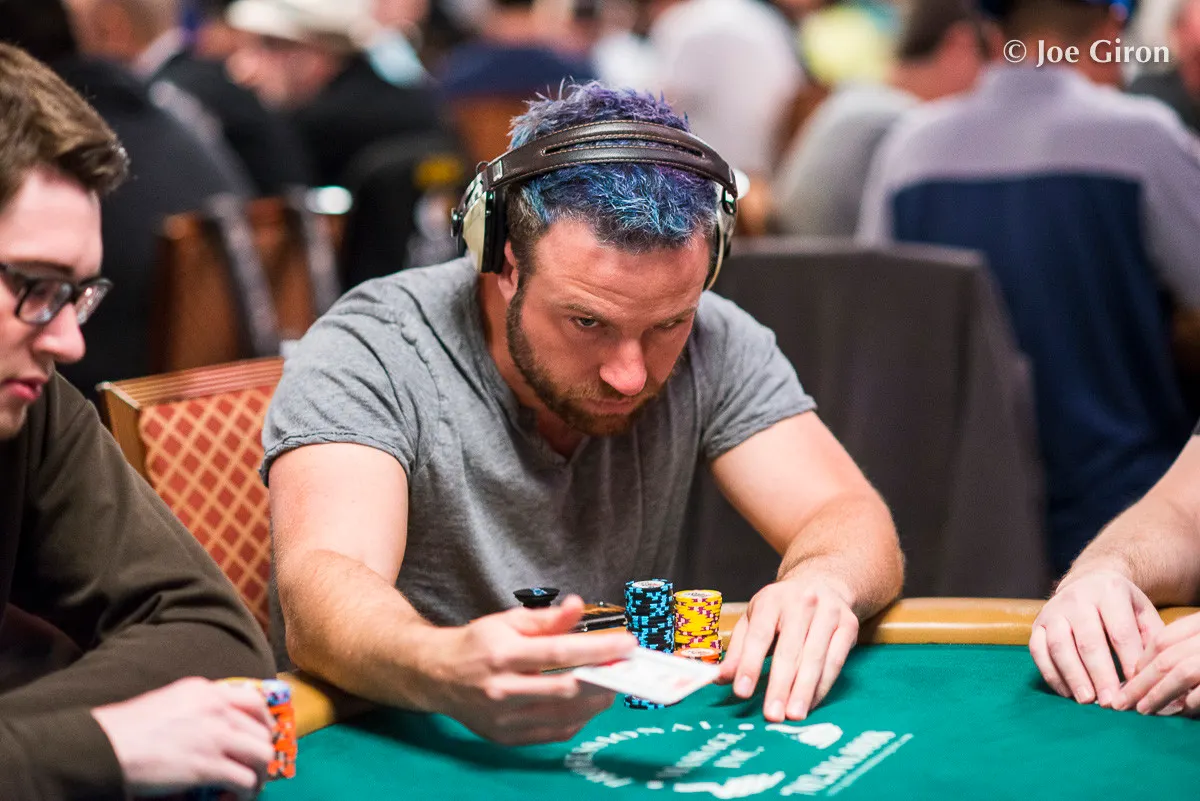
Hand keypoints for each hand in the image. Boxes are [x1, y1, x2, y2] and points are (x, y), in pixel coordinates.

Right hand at [91, 677, 273, 798]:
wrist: (104, 746)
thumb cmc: (127, 728)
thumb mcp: (169, 702)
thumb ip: (197, 707)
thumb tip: (218, 726)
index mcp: (206, 690)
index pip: (255, 701)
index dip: (264, 722)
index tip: (262, 736)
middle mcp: (216, 709)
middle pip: (262, 730)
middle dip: (263, 752)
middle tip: (255, 767)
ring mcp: (215, 736)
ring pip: (262, 754)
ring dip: (259, 774)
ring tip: (247, 786)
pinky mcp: (208, 765)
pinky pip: (245, 780)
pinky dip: (245, 791)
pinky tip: (232, 797)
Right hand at [429, 594, 635, 744]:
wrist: (436, 676)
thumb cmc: (477, 644)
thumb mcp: (507, 621)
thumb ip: (547, 618)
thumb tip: (579, 606)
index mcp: (502, 654)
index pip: (558, 653)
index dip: (597, 649)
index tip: (627, 644)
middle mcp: (502, 690)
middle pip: (565, 689)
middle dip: (603, 678)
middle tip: (627, 667)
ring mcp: (504, 719)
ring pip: (563, 716)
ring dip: (596, 701)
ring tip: (612, 683)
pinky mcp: (506, 738)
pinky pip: (553, 733)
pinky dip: (577, 720)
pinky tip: (587, 703)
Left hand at [717, 577, 858, 721]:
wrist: (823, 582)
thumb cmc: (781, 608)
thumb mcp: (754, 619)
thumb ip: (738, 649)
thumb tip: (718, 678)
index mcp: (771, 599)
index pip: (759, 636)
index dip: (750, 665)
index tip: (742, 692)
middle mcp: (802, 602)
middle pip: (789, 650)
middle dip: (780, 685)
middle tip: (772, 715)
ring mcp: (828, 612)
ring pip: (815, 658)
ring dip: (803, 690)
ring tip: (793, 716)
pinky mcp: (849, 625)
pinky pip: (835, 661)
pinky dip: (822, 686)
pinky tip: (810, 703)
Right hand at [1029, 569, 1163, 706]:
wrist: (1088, 581)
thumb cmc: (1121, 606)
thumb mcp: (1143, 612)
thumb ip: (1152, 641)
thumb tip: (1159, 677)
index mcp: (1110, 592)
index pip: (1120, 633)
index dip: (1128, 663)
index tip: (1136, 688)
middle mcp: (1077, 598)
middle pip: (1088, 641)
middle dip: (1100, 675)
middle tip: (1110, 703)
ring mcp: (1053, 610)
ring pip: (1059, 646)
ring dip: (1073, 676)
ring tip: (1087, 700)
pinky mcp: (1036, 624)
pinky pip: (1038, 651)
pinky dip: (1051, 674)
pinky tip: (1067, 692)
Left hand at [1115, 611, 1199, 715]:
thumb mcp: (1197, 642)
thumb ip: (1177, 650)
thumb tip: (1140, 672)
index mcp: (1199, 625)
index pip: (1161, 640)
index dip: (1141, 661)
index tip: (1127, 679)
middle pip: (1165, 656)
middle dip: (1140, 682)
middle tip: (1120, 703)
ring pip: (1181, 672)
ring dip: (1157, 694)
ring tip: (1141, 710)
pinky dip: (1188, 703)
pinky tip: (1179, 712)